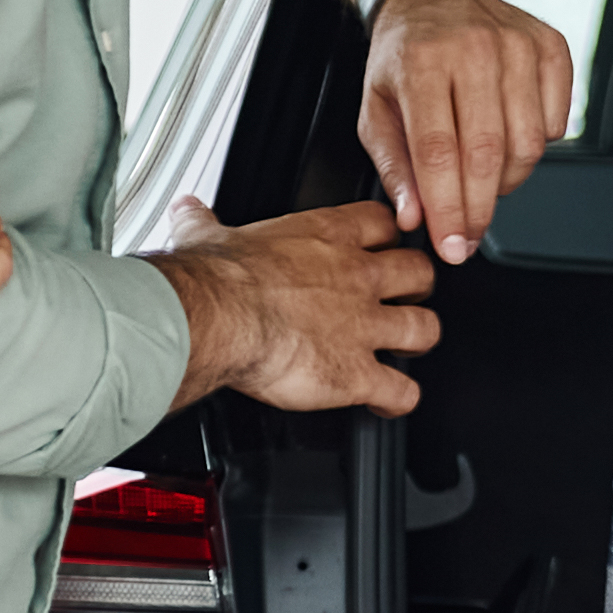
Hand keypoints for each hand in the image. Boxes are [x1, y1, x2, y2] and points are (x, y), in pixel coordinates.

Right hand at [163, 198, 435, 412]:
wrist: (218, 317)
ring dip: (418, 341)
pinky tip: (388, 401)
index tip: (382, 244)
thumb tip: (187, 210)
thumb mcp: (208, 237)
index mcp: (327, 237)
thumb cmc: (216, 278)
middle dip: (418, 287)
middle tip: (405, 297)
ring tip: (405, 349)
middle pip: (421, 272)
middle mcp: (357, 278)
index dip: (388, 236)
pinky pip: (402, 391)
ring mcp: (364, 327)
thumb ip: (204, 222)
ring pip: (425, 329)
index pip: (383, 222)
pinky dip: (400, 399)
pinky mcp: (357, 375)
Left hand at [358, 0, 570, 261]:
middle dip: (480, 209)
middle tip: (470, 235)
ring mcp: (518, 45)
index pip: (439, 152)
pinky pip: (557, 123)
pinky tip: (509, 139)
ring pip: (528, 144)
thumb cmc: (405, 54)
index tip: (452, 245)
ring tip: (484, 179)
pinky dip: (536, 147)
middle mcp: (473, 49)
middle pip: (487, 153)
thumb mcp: (377, 108)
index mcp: (422, 61)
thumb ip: (394, 167)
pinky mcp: (550, 47)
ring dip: (507, 181)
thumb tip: (415, 216)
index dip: (449, 208)